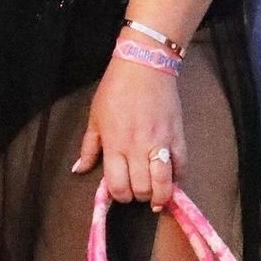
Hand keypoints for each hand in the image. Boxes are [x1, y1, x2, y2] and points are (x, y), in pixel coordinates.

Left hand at [73, 55, 185, 210]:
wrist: (145, 64)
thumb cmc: (116, 88)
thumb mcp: (95, 117)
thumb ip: (88, 147)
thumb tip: (78, 170)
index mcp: (115, 143)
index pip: (118, 185)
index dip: (119, 196)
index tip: (121, 191)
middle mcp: (137, 147)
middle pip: (141, 189)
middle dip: (139, 196)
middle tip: (138, 189)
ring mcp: (160, 142)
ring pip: (163, 183)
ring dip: (160, 195)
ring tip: (157, 196)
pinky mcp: (178, 135)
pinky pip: (182, 166)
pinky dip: (178, 177)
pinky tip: (171, 177)